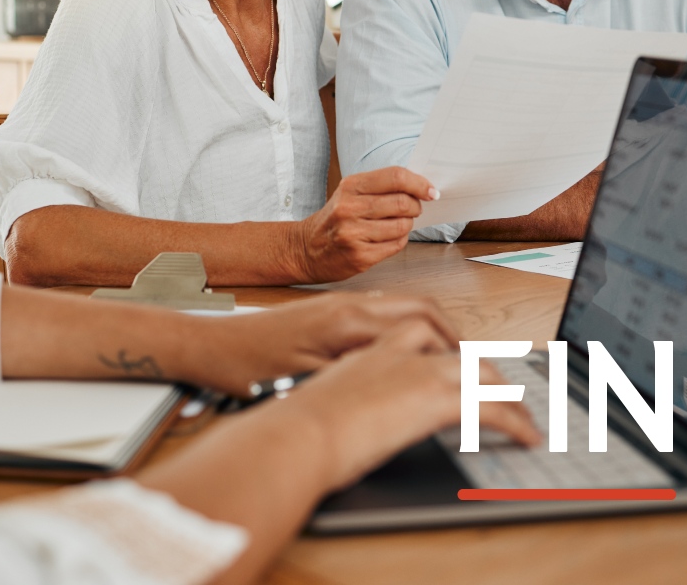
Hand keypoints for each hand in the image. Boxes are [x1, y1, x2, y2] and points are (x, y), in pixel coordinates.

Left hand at [184, 292, 458, 395]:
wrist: (212, 346)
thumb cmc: (250, 369)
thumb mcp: (309, 382)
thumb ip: (360, 375)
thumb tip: (404, 381)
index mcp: (350, 321)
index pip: (424, 327)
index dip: (455, 353)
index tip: (474, 376)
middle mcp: (351, 305)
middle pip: (423, 309)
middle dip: (454, 337)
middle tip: (475, 368)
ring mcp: (341, 304)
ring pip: (405, 307)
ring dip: (433, 330)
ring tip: (450, 362)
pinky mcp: (332, 311)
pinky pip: (385, 311)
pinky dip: (409, 327)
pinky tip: (410, 352)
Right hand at [275, 318, 540, 490]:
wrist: (295, 434)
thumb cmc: (294, 427)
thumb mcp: (322, 401)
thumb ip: (345, 400)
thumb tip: (352, 421)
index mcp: (368, 348)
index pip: (419, 331)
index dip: (446, 347)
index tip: (459, 364)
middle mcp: (398, 350)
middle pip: (458, 350)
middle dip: (486, 372)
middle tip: (503, 393)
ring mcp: (420, 370)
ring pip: (483, 373)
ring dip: (508, 396)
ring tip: (524, 418)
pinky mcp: (437, 397)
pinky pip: (494, 406)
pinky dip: (517, 421)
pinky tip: (528, 437)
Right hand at [287, 167, 436, 281]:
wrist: (306, 249)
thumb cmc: (335, 219)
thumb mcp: (350, 194)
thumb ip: (380, 187)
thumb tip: (420, 188)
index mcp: (350, 186)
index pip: (395, 177)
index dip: (419, 183)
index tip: (431, 191)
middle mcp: (349, 208)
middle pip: (402, 202)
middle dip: (416, 207)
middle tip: (414, 209)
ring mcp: (353, 234)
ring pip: (402, 226)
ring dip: (407, 225)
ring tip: (395, 225)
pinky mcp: (359, 256)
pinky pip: (396, 245)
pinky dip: (399, 241)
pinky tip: (387, 238)